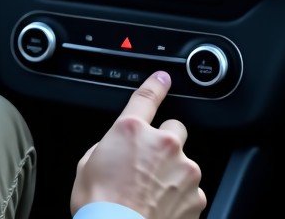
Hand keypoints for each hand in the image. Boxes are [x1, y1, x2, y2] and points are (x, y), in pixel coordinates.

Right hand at [70, 70, 206, 218]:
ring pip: (184, 161)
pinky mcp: (197, 196)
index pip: (147, 96)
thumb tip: (114, 150)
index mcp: (130, 129)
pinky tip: (162, 207)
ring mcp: (183, 170)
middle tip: (149, 160)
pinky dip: (180, 196)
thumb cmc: (99, 204)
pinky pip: (191, 189)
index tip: (164, 78)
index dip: (156, 84)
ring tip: (152, 192)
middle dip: (164, 140)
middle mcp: (161, 144)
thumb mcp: (87, 164)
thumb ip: (106, 147)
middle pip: (174, 129)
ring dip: (173, 170)